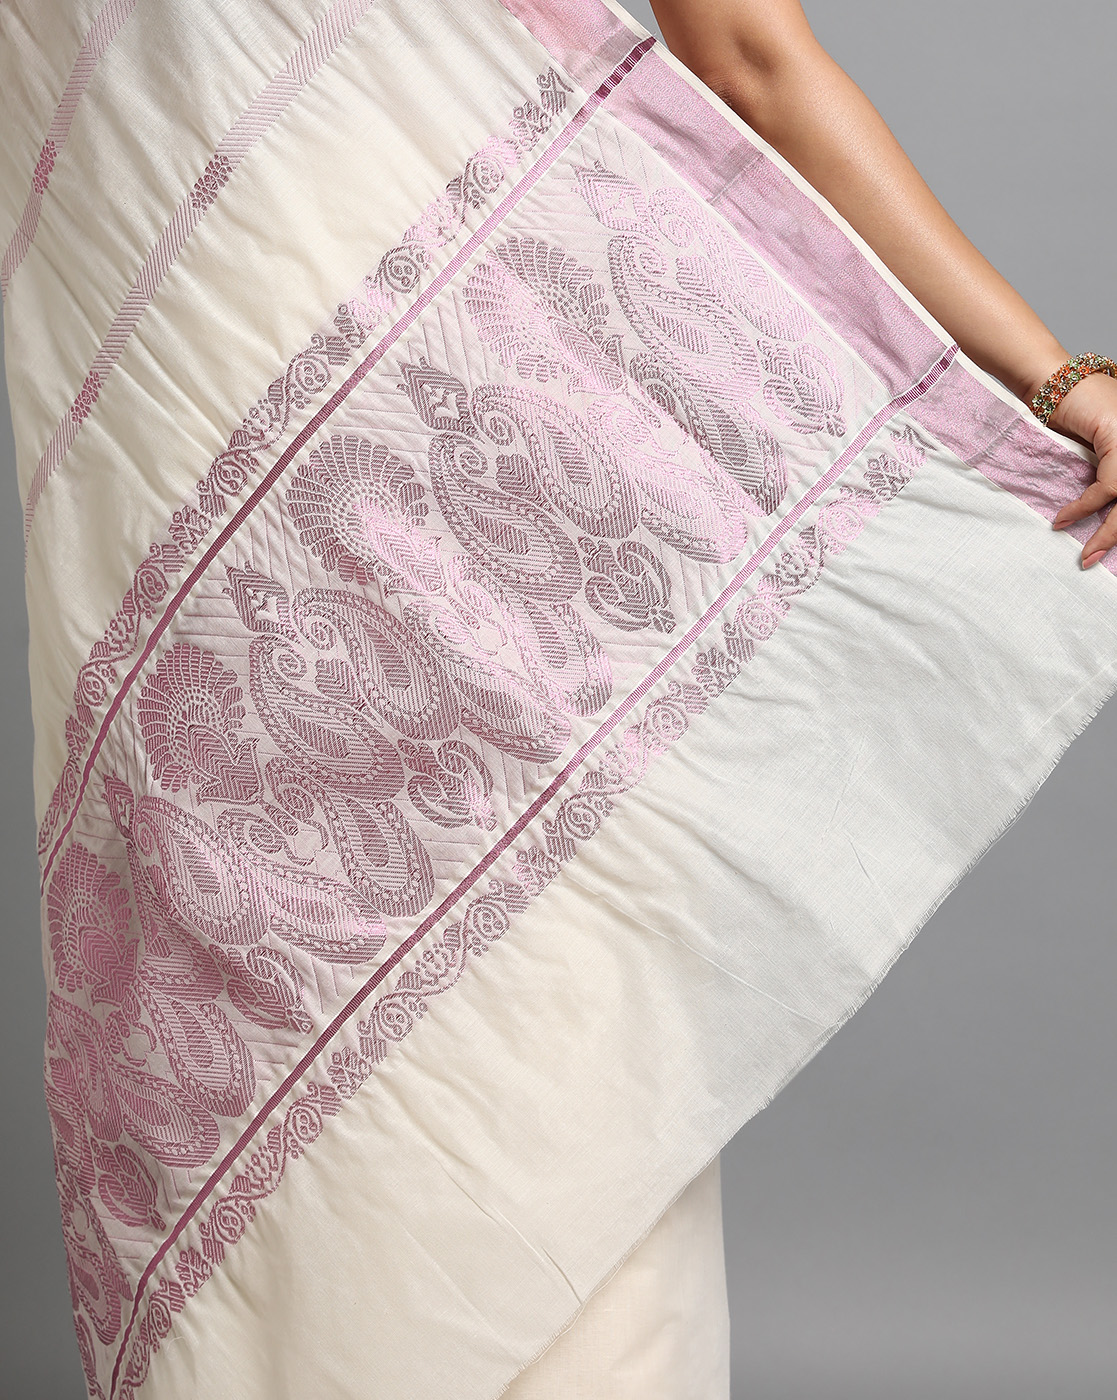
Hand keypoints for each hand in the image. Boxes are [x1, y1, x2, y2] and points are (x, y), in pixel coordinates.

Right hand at [1049, 372, 1116, 566]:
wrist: (1054, 382)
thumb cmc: (1072, 409)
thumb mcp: (1096, 447)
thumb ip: (1107, 472)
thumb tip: (1104, 512)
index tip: (1104, 548)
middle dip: (1116, 534)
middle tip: (1095, 558)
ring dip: (1107, 531)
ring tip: (1088, 553)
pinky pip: (1108, 485)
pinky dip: (1084, 507)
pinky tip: (1063, 519)